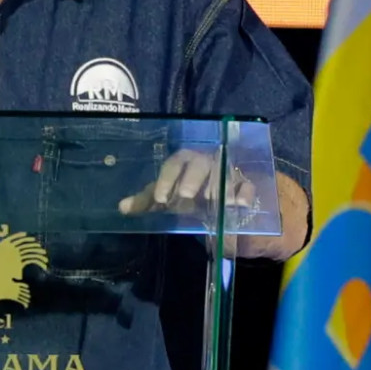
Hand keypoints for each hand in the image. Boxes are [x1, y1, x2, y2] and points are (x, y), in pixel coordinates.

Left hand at [117, 149, 255, 216]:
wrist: (223, 197)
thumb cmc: (190, 192)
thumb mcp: (169, 197)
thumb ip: (147, 201)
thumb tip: (122, 208)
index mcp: (185, 162)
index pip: (174, 164)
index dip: (166, 179)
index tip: (160, 198)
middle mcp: (206, 162)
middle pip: (200, 164)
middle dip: (192, 178)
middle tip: (186, 196)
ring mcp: (228, 172)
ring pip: (225, 172)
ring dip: (219, 186)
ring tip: (214, 201)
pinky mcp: (246, 184)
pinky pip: (248, 185)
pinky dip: (246, 193)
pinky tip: (240, 204)